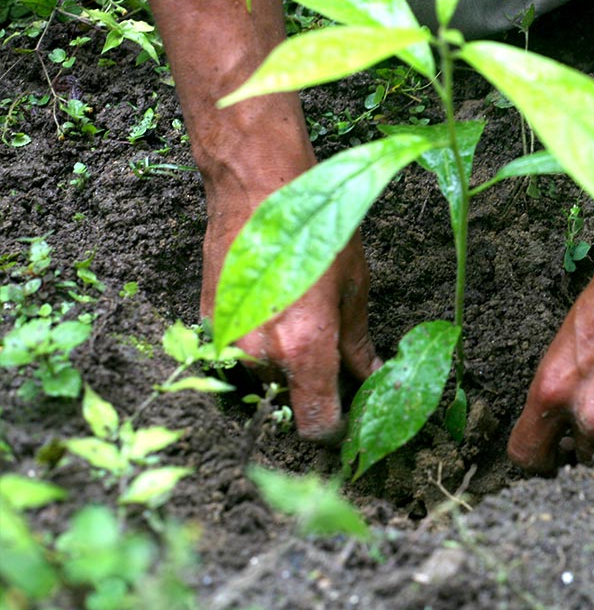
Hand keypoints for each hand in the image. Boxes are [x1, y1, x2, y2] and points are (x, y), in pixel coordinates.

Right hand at [198, 159, 379, 442]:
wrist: (254, 182)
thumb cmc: (314, 225)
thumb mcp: (354, 286)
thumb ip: (357, 342)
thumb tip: (371, 376)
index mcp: (304, 348)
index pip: (315, 424)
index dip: (335, 427)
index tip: (347, 416)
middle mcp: (260, 354)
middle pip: (288, 401)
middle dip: (308, 386)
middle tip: (328, 352)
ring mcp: (227, 341)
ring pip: (260, 378)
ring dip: (280, 364)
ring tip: (299, 317)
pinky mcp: (207, 323)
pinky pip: (237, 354)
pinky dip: (257, 343)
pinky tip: (275, 306)